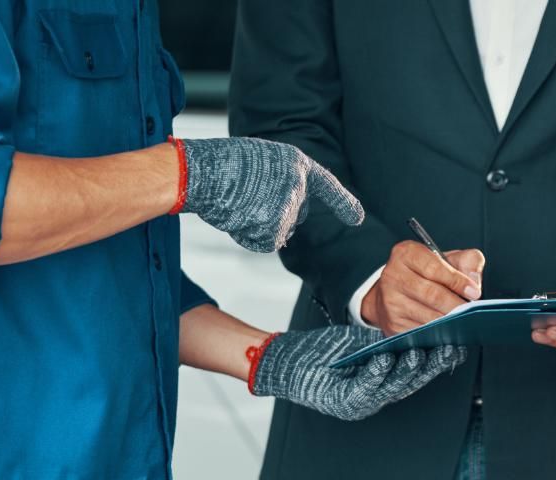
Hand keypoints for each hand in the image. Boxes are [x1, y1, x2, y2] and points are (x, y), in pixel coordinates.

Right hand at [179, 137, 363, 252]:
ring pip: (279, 231)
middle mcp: (298, 182)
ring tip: (235, 203)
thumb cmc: (220, 166)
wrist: (197, 171)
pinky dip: (249, 238)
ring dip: (256, 226)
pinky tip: (234, 217)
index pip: (327, 185)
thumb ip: (279, 183)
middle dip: (274, 216)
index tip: (358, 219)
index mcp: (296, 162)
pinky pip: (267, 242)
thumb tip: (285, 223)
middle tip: (244, 198)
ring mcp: (288, 203)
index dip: (343, 203)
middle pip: (296, 215)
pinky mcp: (275, 223)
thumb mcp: (259, 164)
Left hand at [249, 325, 465, 420]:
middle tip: (448, 348)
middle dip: (430, 366)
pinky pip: (363, 387)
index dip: (437, 362)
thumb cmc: (324, 352)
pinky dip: (376, 373)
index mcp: (382, 386)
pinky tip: (385, 357)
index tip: (456, 344)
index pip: (416, 375)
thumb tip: (420, 328)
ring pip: (390, 387)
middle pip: (410, 383)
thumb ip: (388, 342)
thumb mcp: (362, 345)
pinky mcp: (340, 402)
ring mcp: (359, 404)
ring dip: (406, 371)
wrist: (285, 361)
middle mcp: (374, 399)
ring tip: (420, 352)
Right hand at [361, 242, 483, 334]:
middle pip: (431, 294)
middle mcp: (393, 275)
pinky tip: (448, 328)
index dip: (457, 281)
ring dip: (449, 320)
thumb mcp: (448, 259)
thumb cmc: (427, 274)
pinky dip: (439, 331)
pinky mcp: (394, 322)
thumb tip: (474, 280)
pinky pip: (422, 330)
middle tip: (470, 309)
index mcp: (406, 253)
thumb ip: (468, 261)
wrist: (396, 292)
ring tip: (462, 318)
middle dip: (455, 304)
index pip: (434, 268)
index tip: (474, 292)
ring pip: (427, 315)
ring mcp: (391, 301)